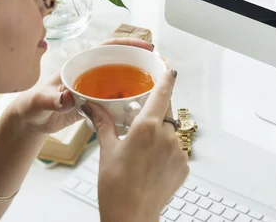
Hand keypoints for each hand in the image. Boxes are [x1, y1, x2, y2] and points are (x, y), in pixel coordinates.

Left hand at [10, 37, 154, 134]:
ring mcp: (95, 88)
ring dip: (138, 82)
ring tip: (157, 86)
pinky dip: (130, 101)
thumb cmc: (33, 106)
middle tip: (160, 67)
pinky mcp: (97, 103)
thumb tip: (67, 96)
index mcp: (80, 64)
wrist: (31, 121)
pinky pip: (118, 99)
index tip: (146, 46)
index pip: (107, 48)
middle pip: (120, 62)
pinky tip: (141, 106)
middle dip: (140, 61)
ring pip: (121, 80)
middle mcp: (91, 73)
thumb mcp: (41, 101)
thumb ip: (53, 99)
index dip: (128, 44)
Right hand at [82, 69, 188, 221]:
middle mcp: (166, 136)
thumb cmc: (116, 186)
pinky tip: (150, 165)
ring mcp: (178, 152)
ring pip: (171, 132)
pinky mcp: (184, 166)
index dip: (167, 78)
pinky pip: (176, 150)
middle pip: (166, 111)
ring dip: (160, 135)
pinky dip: (165, 152)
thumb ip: (103, 123)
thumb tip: (92, 106)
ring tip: (142, 152)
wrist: (131, 216)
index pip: (162, 93)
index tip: (169, 68)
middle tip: (141, 122)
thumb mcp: (107, 150)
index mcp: (147, 127)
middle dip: (156, 112)